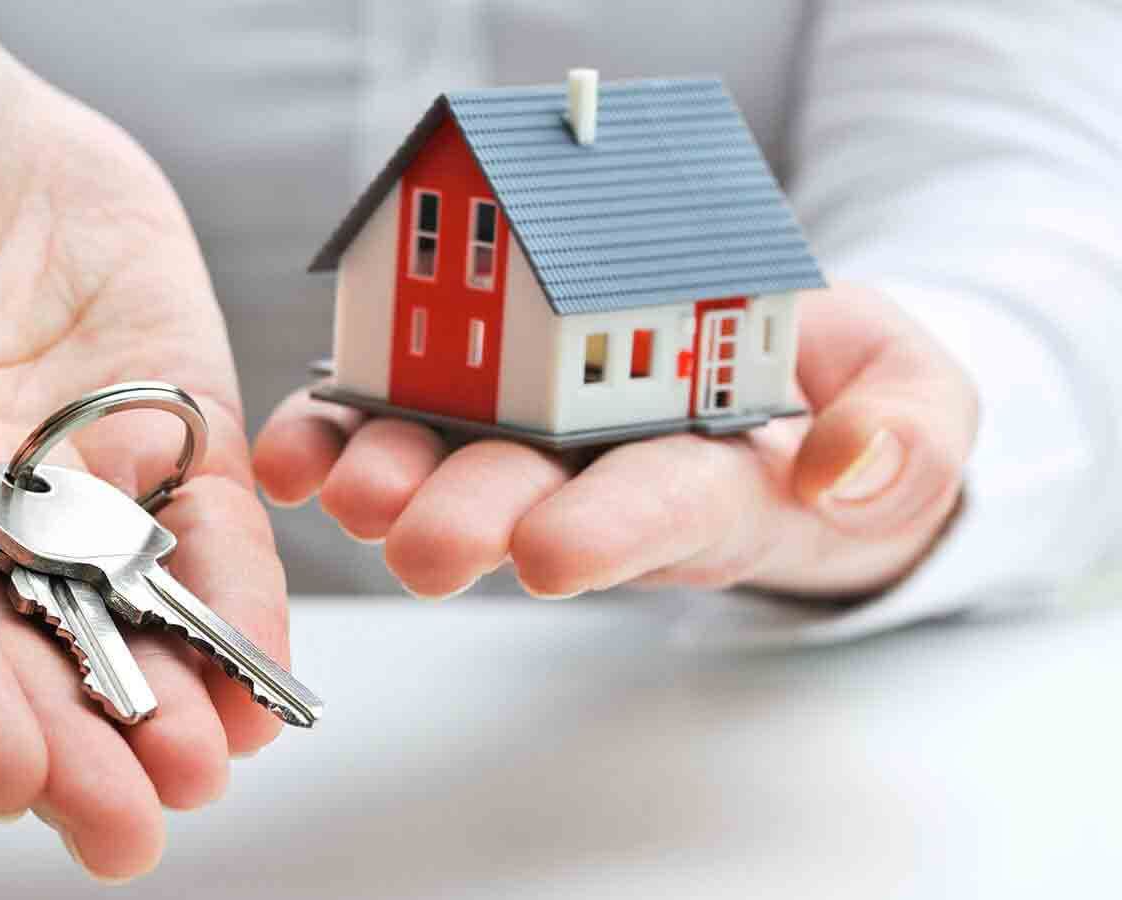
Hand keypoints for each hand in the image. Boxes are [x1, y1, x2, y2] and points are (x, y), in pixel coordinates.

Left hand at [254, 285, 976, 599]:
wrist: (780, 373)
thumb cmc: (842, 395)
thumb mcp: (915, 403)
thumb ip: (902, 432)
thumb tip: (846, 464)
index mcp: (714, 479)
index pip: (667, 510)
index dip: (613, 530)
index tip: (557, 553)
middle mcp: (607, 474)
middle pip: (536, 503)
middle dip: (476, 523)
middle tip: (425, 545)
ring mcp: (536, 439)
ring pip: (454, 469)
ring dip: (393, 483)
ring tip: (347, 490)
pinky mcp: (476, 397)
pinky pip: (396, 418)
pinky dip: (339, 434)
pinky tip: (298, 453)